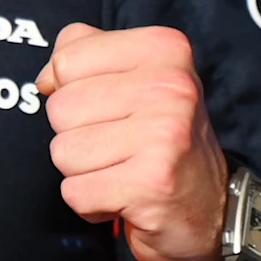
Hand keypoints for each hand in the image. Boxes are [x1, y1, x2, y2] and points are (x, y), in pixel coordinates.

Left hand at [34, 23, 230, 260]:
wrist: (214, 210)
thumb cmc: (163, 140)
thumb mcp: (134, 78)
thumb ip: (83, 56)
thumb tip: (46, 79)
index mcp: (164, 50)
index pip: (67, 60)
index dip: (72, 91)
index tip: (110, 109)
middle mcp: (171, 86)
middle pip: (60, 108)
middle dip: (77, 136)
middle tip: (119, 147)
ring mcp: (164, 135)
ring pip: (63, 152)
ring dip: (83, 172)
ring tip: (122, 170)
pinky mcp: (152, 183)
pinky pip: (75, 192)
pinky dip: (91, 203)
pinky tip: (124, 197)